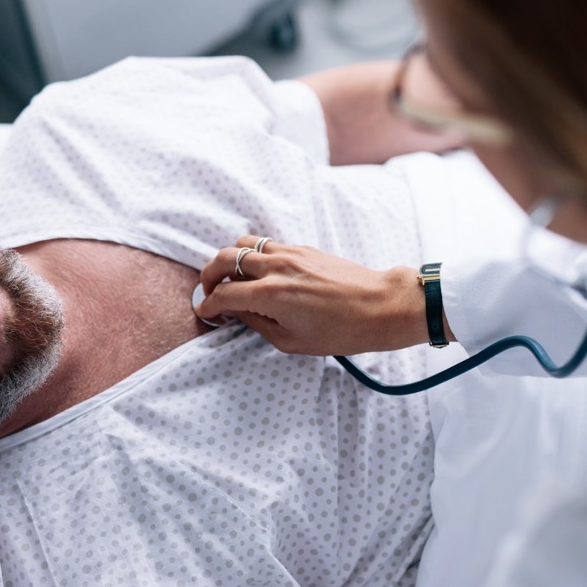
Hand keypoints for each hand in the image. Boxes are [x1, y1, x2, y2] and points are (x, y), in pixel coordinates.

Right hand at [196, 236, 430, 355]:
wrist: (380, 306)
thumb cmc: (342, 331)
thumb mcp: (292, 341)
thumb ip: (258, 324)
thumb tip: (239, 312)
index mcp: (270, 295)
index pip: (223, 294)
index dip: (208, 306)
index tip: (205, 313)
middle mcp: (276, 268)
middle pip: (225, 259)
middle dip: (209, 275)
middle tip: (209, 291)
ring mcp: (290, 253)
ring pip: (244, 244)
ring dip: (231, 259)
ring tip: (233, 279)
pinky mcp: (304, 249)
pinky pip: (267, 244)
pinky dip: (255, 255)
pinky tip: (261, 273)